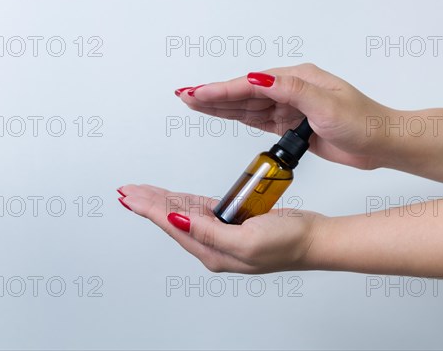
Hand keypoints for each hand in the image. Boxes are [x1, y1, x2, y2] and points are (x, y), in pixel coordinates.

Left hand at [117, 184, 326, 273]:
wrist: (314, 239)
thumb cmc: (288, 243)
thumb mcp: (246, 241)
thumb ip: (209, 232)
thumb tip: (176, 219)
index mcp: (213, 252)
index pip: (172, 225)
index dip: (148, 209)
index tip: (129, 197)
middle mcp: (214, 245)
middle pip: (172, 219)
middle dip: (149, 204)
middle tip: (128, 191)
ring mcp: (224, 234)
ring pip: (185, 213)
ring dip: (163, 200)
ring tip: (143, 192)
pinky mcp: (235, 224)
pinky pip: (203, 210)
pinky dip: (186, 201)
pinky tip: (174, 197)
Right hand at [176, 63, 394, 169]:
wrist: (381, 144)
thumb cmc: (364, 121)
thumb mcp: (327, 105)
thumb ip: (291, 92)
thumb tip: (258, 79)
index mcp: (298, 79)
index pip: (251, 84)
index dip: (221, 90)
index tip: (197, 93)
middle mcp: (291, 90)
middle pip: (244, 93)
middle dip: (214, 96)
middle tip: (186, 96)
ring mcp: (290, 108)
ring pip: (248, 107)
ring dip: (222, 107)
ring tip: (195, 104)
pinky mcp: (292, 126)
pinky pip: (260, 120)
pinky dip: (239, 118)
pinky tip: (223, 115)